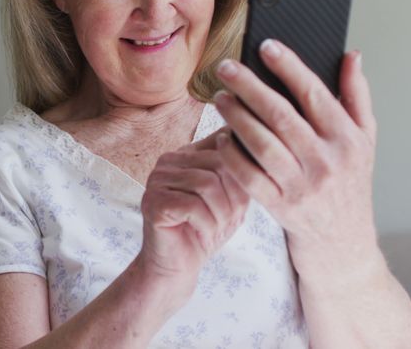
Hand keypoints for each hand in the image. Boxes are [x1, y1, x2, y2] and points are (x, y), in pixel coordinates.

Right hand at [136, 127, 259, 293]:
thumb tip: (256, 150)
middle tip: (229, 220)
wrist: (179, 266)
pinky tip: (202, 234)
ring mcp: (157, 180)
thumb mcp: (232, 198)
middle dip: (234, 197)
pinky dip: (207, 224)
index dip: (243, 175)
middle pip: (220, 163)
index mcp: (187, 153)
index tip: (240, 201)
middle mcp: (169, 160)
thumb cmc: (206, 230)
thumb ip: (240, 173)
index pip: (225, 144)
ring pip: (208, 184)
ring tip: (216, 227)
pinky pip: (193, 206)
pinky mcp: (153, 202)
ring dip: (221, 213)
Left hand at [212, 39, 381, 282]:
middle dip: (250, 87)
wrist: (344, 246)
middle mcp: (327, 161)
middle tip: (226, 67)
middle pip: (281, 115)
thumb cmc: (350, 186)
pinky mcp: (281, 208)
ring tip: (220, 98)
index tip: (266, 45)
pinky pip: (250, 177)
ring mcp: (303, 187)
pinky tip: (222, 139)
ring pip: (262, 144)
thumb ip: (357, 97)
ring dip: (236, 117)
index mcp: (348, 139)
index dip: (289, 67)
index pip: (315, 94)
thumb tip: (351, 55)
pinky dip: (233, 156)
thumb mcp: (365, 142)